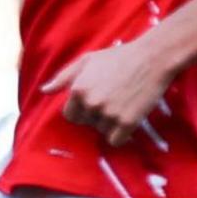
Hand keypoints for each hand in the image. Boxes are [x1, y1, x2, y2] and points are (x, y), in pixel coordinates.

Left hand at [42, 38, 178, 146]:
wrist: (152, 58)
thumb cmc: (118, 57)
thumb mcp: (86, 61)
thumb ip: (63, 77)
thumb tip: (44, 91)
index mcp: (78, 90)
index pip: (70, 115)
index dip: (81, 110)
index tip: (94, 102)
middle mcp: (91, 104)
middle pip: (87, 124)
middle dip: (95, 116)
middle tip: (112, 100)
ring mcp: (109, 114)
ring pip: (102, 131)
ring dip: (110, 124)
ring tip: (122, 105)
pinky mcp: (127, 122)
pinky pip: (116, 140)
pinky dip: (121, 134)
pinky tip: (128, 119)